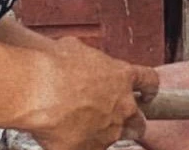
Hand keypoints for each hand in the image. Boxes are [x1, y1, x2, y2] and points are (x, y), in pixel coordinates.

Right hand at [23, 37, 159, 149]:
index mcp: (122, 76)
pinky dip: (81, 146)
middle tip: (119, 120)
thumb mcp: (76, 49)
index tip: (147, 94)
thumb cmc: (54, 64)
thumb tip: (75, 57)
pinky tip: (66, 140)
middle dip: (133, 122)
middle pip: (139, 120)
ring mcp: (109, 129)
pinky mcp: (90, 148)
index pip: (150, 82)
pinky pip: (90, 149)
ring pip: (117, 137)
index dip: (149, 89)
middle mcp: (123, 105)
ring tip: (86, 131)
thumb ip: (87, 60)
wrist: (38, 89)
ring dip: (106, 135)